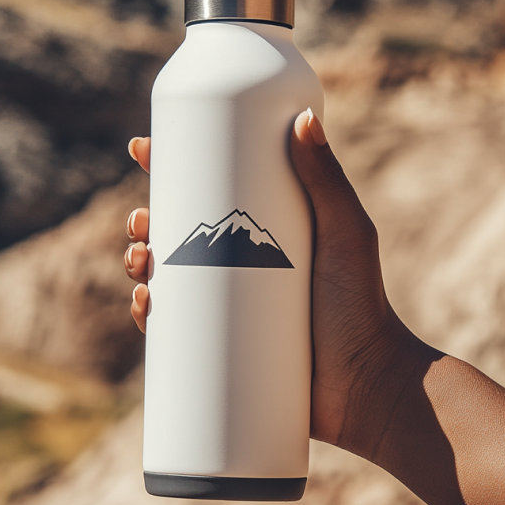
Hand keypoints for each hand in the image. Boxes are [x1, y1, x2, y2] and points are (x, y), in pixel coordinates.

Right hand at [123, 110, 431, 451]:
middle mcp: (242, 263)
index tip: (144, 150)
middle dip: (145, 219)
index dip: (170, 168)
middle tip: (141, 222)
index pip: (209, 188)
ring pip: (166, 276)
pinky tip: (143, 306)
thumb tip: (303, 118)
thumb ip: (327, 179)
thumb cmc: (363, 304)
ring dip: (138, 262)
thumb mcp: (345, 233)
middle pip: (178, 231)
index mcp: (263, 228)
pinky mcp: (221, 347)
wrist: (366, 385)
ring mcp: (229, 306)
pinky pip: (172, 329)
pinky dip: (149, 314)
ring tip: (139, 262)